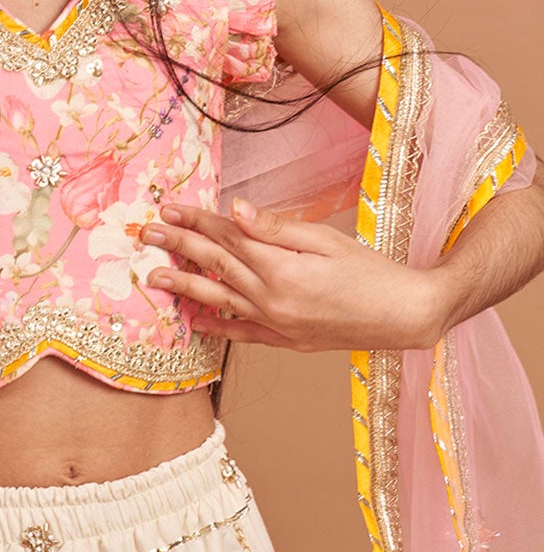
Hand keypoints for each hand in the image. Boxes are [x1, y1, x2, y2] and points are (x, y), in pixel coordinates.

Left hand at [141, 198, 442, 352]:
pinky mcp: (286, 341)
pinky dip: (218, 325)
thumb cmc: (372, 271)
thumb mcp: (326, 240)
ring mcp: (277, 325)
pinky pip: (242, 333)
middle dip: (178, 248)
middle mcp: (272, 300)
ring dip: (185, 287)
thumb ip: (275, 228)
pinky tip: (196, 320)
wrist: (405, 316)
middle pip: (216, 267)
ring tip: (155, 278)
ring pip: (221, 300)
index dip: (195, 223)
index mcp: (281, 269)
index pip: (227, 239)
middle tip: (146, 236)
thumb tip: (232, 210)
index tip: (168, 210)